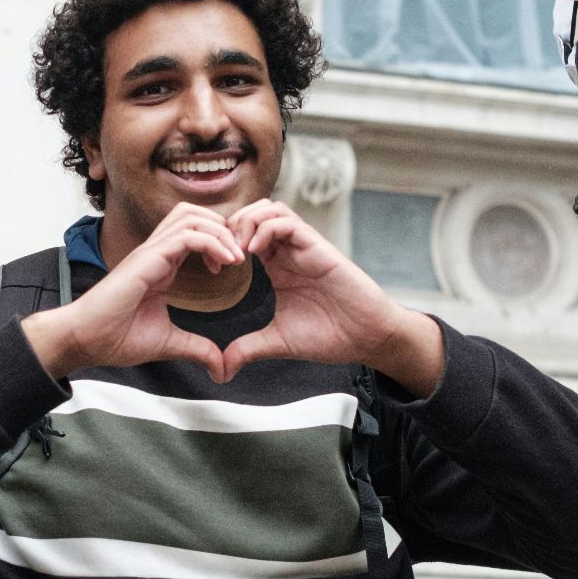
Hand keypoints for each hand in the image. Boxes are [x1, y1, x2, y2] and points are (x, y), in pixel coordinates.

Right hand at [22, 205, 241, 379]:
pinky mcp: (147, 258)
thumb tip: (221, 368)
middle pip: (195, 213)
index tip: (234, 265)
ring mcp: (150, 252)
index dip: (219, 240)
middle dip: (224, 227)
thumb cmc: (115, 337)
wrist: (86, 340)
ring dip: (220, 231)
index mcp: (161, 264)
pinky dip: (212, 242)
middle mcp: (156, 251)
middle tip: (239, 254)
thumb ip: (197, 348)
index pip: (194, 231)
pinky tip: (226, 262)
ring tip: (236, 256)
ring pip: (192, 216)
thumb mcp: (169, 343)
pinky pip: (186, 236)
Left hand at [223, 200, 443, 393]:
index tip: (211, 270)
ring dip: (245, 223)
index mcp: (277, 266)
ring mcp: (303, 246)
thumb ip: (247, 349)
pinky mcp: (318, 247)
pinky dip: (264, 229)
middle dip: (229, 228)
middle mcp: (288, 251)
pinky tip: (254, 253)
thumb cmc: (330, 335)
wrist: (366, 338)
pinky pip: (287, 221)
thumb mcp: (277, 342)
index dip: (221, 244)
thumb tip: (221, 369)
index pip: (243, 234)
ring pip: (268, 209)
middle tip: (219, 257)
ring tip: (235, 253)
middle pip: (252, 213)